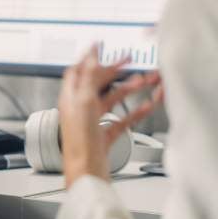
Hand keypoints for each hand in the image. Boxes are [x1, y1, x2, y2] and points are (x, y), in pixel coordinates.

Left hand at [58, 45, 162, 187]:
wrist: (86, 174)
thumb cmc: (80, 143)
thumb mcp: (84, 102)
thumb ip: (88, 78)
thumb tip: (90, 56)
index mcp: (71, 99)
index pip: (78, 70)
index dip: (89, 57)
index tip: (101, 45)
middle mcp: (80, 109)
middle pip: (98, 83)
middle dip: (115, 71)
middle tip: (129, 60)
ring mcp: (93, 123)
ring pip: (112, 100)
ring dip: (129, 90)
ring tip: (145, 81)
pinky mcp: (104, 136)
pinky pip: (122, 120)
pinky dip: (135, 112)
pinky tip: (146, 106)